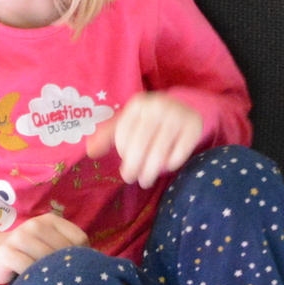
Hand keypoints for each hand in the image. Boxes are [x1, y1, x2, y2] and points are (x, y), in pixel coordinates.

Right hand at [0, 213, 88, 284]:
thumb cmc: (30, 253)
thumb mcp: (50, 244)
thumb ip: (69, 248)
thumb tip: (98, 263)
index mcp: (50, 220)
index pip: (79, 239)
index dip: (82, 257)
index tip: (77, 270)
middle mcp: (35, 225)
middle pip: (63, 251)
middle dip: (67, 269)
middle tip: (66, 284)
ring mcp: (19, 237)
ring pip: (47, 260)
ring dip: (52, 276)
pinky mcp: (6, 253)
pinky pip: (28, 269)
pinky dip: (35, 280)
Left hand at [84, 92, 203, 188]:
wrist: (186, 107)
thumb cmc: (150, 118)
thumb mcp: (129, 120)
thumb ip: (108, 135)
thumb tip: (91, 152)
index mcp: (138, 103)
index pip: (123, 134)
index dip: (122, 153)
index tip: (124, 167)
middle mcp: (157, 106)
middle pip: (139, 145)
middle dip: (133, 167)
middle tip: (132, 180)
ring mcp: (176, 115)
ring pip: (158, 152)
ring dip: (150, 172)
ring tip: (146, 181)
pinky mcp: (192, 126)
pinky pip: (178, 153)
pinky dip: (171, 164)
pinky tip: (166, 167)